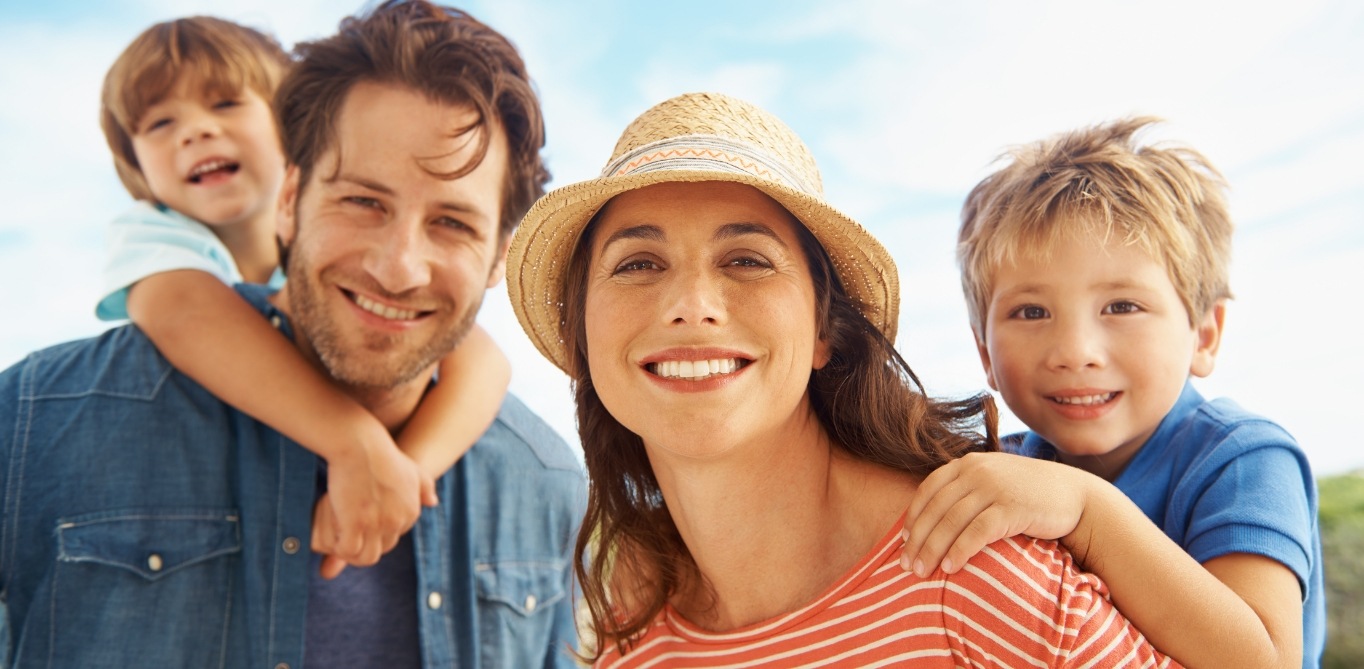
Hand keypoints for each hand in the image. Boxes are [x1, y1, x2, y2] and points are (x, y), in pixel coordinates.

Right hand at [314, 437, 437, 574]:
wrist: (362, 444)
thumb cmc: (382, 454)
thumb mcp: (412, 468)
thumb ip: (425, 486)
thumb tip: (434, 502)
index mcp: (410, 512)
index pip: (392, 539)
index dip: (374, 535)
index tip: (359, 525)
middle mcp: (398, 521)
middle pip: (379, 550)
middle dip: (362, 545)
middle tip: (345, 534)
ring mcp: (378, 524)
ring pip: (365, 557)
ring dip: (350, 553)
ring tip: (338, 540)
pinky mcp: (356, 523)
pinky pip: (347, 551)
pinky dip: (337, 548)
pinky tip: (332, 535)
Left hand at [900, 452, 1095, 576]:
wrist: (1076, 495)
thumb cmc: (1029, 495)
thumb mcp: (993, 482)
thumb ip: (965, 492)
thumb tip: (933, 521)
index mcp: (967, 463)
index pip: (928, 490)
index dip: (913, 517)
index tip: (903, 542)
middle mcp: (977, 471)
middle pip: (936, 509)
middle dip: (918, 539)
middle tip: (906, 566)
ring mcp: (994, 487)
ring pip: (951, 521)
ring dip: (933, 549)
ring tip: (922, 572)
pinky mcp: (1011, 507)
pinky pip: (977, 531)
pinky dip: (960, 550)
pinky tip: (950, 568)